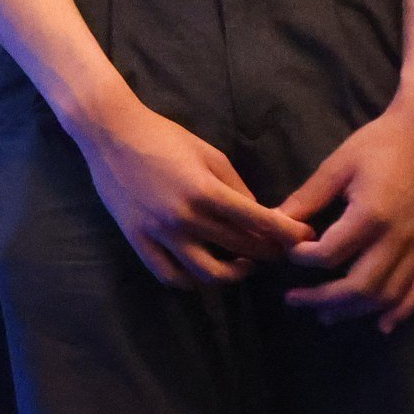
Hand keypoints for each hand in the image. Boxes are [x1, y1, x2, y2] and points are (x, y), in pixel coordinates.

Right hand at [69, 99, 307, 288]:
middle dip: (268, 253)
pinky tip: (204, 272)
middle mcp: (185, 217)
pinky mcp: (138, 240)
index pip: (260, 223)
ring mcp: (160, 232)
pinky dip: (192, 282)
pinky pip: (170, 276)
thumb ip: (236, 187)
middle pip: (241, 249)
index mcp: (206, 191)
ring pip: (208, 275)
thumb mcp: (209, 153)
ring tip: (242, 265)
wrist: (110, 131)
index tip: (303, 240)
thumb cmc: (163, 136)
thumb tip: (259, 216)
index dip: (288, 235)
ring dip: (234, 275)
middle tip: (277, 250)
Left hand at [278, 89, 413, 330]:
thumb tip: (275, 222)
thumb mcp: (337, 166)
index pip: (330, 255)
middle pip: (359, 287)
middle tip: (294, 301)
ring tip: (326, 316)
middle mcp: (399, 238)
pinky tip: (382, 325)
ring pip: (388, 295)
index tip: (288, 255)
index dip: (303, 260)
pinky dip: (400, 311)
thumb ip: (307, 198)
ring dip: (355, 311)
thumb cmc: (380, 143)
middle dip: (323, 300)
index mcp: (371, 215)